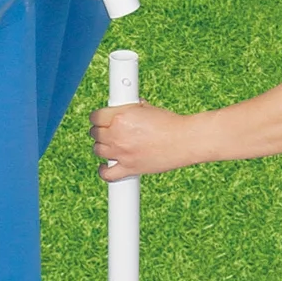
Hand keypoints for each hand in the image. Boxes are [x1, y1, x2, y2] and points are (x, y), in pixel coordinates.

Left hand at [89, 101, 207, 179]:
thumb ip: (132, 110)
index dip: (98, 117)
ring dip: (103, 147)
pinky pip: (106, 174)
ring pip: (97, 150)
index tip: (102, 119)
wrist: (186, 140)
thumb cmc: (171, 123)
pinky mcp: (129, 168)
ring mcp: (121, 153)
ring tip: (114, 145)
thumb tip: (127, 106)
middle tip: (112, 131)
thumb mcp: (148, 109)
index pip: (95, 117)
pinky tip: (105, 166)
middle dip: (102, 131)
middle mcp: (117, 135)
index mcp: (121, 117)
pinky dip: (103, 171)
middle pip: (95, 133)